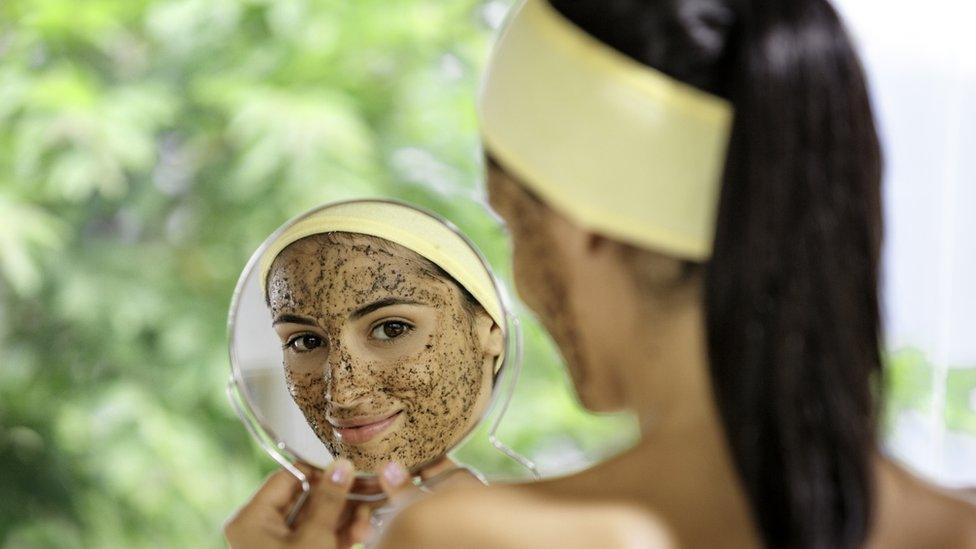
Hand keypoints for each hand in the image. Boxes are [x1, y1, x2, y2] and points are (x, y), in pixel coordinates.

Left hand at [224, 459, 356, 548]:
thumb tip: (342, 465)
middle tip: (368, 495)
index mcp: (251, 518)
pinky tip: (362, 534)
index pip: (288, 476)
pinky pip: (319, 536)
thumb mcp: (315, 538)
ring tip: (367, 525)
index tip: (348, 470)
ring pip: (317, 518)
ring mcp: (278, 544)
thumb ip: (329, 500)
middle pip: (307, 498)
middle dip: (341, 501)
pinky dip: (340, 534)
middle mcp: (260, 528)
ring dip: (346, 519)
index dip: (320, 472)